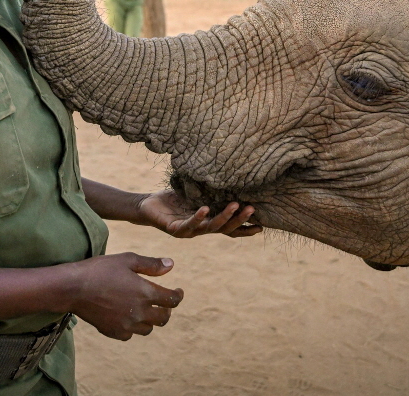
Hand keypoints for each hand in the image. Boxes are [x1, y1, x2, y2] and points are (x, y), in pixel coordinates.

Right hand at [70, 253, 182, 340]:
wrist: (74, 288)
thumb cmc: (101, 270)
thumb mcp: (127, 260)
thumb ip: (151, 264)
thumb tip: (171, 265)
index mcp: (146, 293)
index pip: (172, 300)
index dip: (178, 295)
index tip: (178, 291)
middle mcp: (140, 312)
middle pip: (164, 318)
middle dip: (167, 310)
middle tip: (164, 303)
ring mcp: (127, 325)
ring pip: (148, 329)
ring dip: (150, 319)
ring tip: (145, 310)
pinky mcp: (114, 332)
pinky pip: (131, 334)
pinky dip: (133, 327)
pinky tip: (127, 317)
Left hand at [137, 190, 262, 238]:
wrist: (147, 206)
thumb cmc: (172, 200)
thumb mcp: (195, 195)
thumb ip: (210, 193)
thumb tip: (228, 177)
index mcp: (207, 223)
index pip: (229, 229)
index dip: (244, 229)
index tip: (262, 226)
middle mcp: (200, 230)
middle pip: (224, 229)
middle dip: (239, 220)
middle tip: (252, 209)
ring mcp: (189, 231)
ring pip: (210, 227)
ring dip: (224, 217)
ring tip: (235, 205)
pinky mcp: (175, 229)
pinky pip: (189, 224)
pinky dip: (198, 216)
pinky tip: (205, 209)